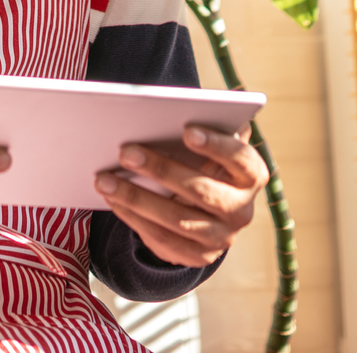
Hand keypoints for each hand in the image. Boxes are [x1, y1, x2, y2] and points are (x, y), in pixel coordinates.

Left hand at [95, 123, 265, 267]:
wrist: (207, 211)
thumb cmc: (203, 162)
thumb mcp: (211, 145)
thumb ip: (210, 125)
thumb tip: (208, 101)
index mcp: (251, 175)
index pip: (241, 159)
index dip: (216, 145)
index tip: (186, 130)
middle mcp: (242, 210)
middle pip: (203, 192)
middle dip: (161, 170)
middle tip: (125, 152)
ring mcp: (222, 238)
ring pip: (178, 220)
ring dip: (137, 199)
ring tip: (104, 180)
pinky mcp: (198, 256)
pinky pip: (163, 240)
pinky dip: (135, 219)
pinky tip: (113, 201)